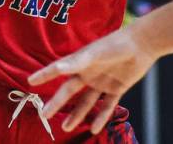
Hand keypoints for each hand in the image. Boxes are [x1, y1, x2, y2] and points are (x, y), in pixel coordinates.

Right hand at [29, 25, 157, 134]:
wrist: (142, 44)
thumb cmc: (115, 44)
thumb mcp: (95, 53)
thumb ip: (77, 62)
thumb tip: (58, 68)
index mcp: (81, 61)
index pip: (59, 70)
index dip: (45, 75)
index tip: (30, 82)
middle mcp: (89, 72)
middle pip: (70, 91)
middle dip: (57, 103)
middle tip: (44, 115)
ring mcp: (102, 81)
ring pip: (86, 102)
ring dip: (77, 114)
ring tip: (65, 128)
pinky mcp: (117, 88)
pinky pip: (107, 106)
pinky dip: (101, 117)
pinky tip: (94, 128)